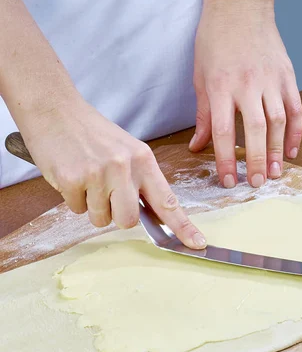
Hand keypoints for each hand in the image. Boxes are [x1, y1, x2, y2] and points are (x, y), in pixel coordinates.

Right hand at [21, 95, 205, 248]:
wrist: (53, 108)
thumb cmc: (90, 132)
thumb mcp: (125, 149)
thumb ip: (139, 180)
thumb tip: (150, 215)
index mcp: (143, 159)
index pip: (168, 200)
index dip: (183, 226)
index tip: (197, 243)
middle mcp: (124, 166)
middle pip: (129, 220)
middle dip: (115, 215)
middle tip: (104, 193)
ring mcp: (98, 173)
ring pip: (100, 219)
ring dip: (91, 205)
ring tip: (85, 177)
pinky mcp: (72, 179)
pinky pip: (76, 209)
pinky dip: (72, 198)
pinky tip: (70, 174)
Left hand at [190, 0, 301, 187]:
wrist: (239, 4)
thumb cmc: (214, 41)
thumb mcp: (201, 77)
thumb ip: (203, 116)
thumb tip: (197, 147)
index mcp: (221, 87)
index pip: (223, 132)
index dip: (226, 160)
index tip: (228, 181)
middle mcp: (247, 84)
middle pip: (254, 131)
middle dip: (255, 161)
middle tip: (255, 184)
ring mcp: (270, 79)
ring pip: (278, 122)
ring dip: (276, 151)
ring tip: (274, 173)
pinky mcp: (287, 74)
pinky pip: (295, 108)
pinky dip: (296, 131)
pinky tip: (290, 150)